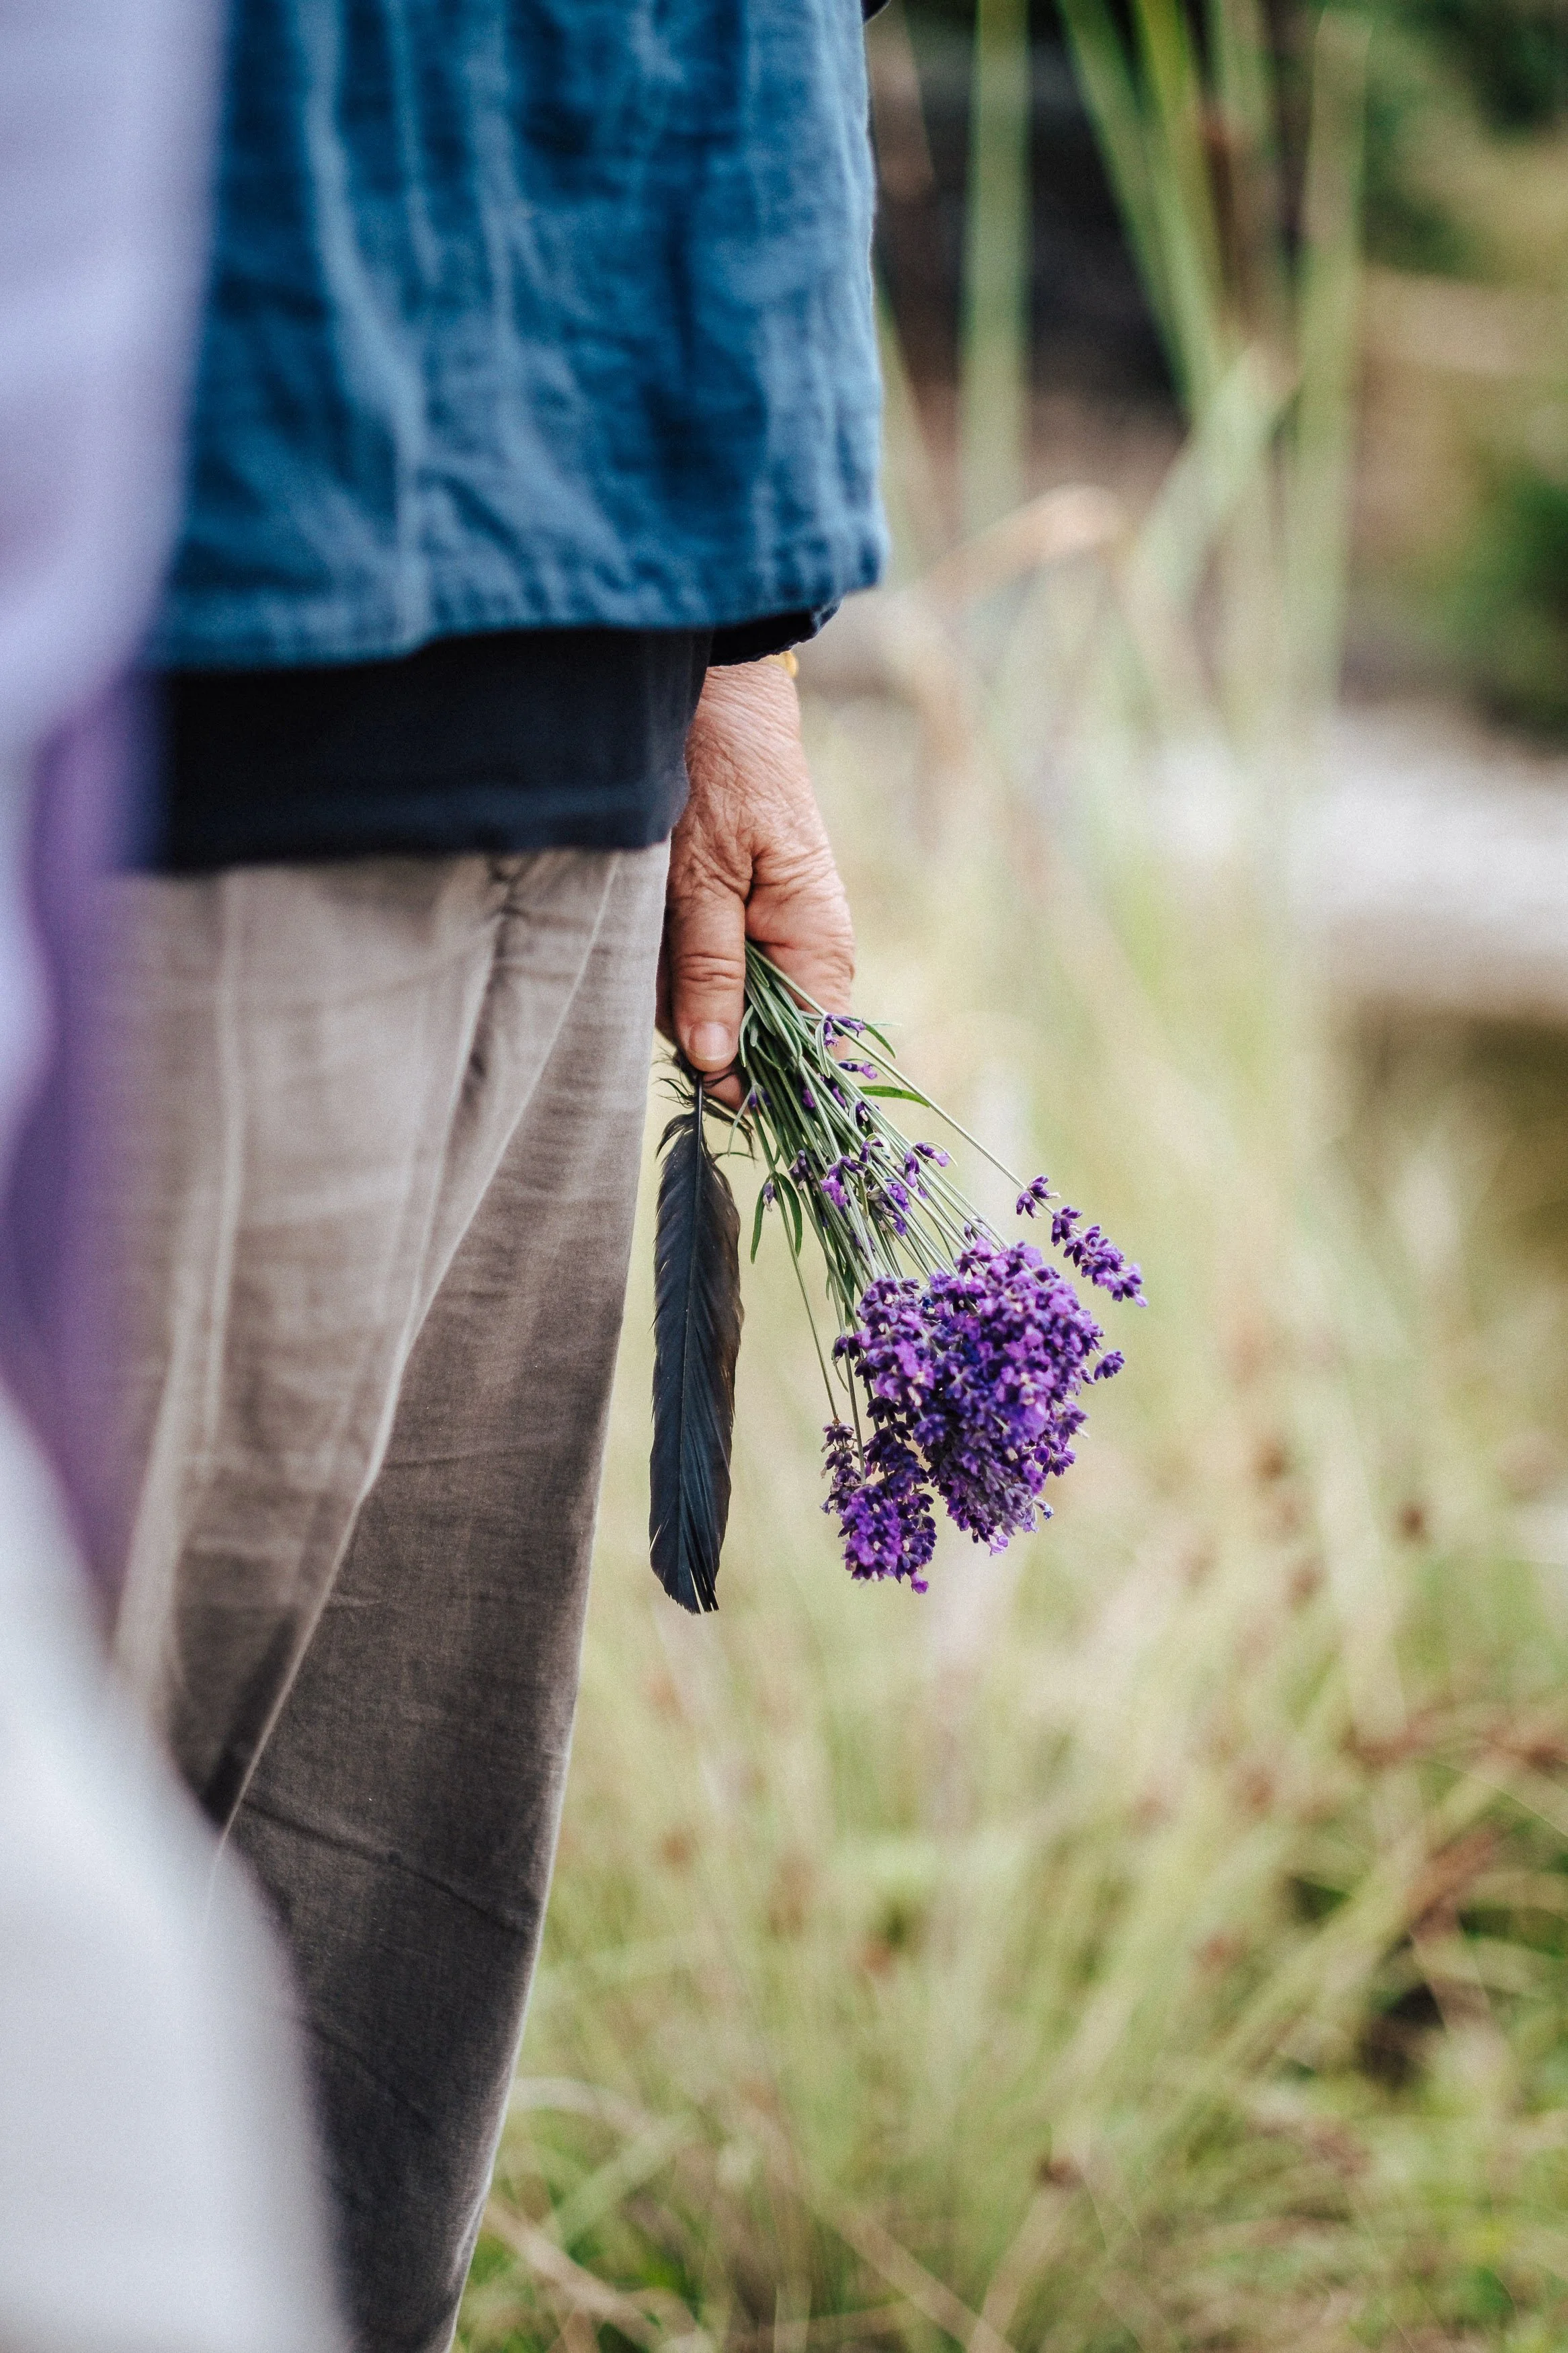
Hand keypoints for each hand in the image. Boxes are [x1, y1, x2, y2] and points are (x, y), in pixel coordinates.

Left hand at [659, 657, 854, 1107]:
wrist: (720, 697)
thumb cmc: (720, 773)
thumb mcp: (703, 875)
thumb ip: (708, 968)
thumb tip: (717, 1059)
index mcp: (818, 943)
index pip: (813, 1051)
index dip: (760, 1080)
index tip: (704, 1081)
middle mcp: (805, 951)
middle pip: (760, 1039)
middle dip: (701, 1028)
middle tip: (657, 974)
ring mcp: (772, 937)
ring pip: (723, 1008)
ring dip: (677, 990)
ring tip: (653, 925)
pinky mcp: (738, 921)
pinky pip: (705, 971)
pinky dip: (670, 962)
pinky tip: (653, 924)